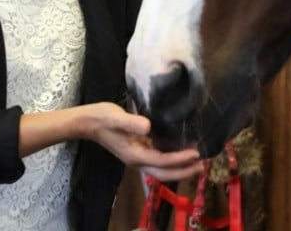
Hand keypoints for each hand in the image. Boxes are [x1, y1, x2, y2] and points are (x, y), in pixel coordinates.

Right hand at [82, 102, 203, 180]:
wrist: (88, 122)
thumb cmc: (102, 118)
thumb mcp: (116, 117)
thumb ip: (132, 122)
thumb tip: (148, 127)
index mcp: (134, 155)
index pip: (161, 161)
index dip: (179, 159)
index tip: (195, 154)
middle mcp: (137, 160)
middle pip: (163, 173)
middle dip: (183, 172)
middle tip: (202, 166)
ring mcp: (137, 157)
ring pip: (161, 170)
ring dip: (179, 168)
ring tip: (196, 163)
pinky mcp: (138, 151)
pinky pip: (157, 161)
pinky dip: (171, 161)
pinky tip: (180, 152)